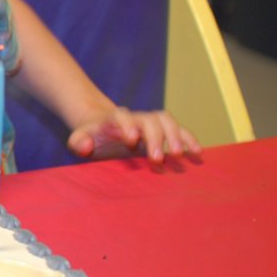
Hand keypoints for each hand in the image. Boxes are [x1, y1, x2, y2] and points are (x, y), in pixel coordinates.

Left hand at [68, 107, 201, 163]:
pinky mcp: (161, 130)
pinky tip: (197, 153)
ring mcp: (149, 122)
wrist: (100, 126)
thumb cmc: (90, 136)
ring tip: (180, 155)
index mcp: (113, 119)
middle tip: (158, 159)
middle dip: (155, 138)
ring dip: (175, 136)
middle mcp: (135, 118)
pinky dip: (189, 139)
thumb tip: (86, 146)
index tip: (131, 141)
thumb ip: (78, 142)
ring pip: (166, 120)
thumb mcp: (78, 139)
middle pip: (148, 120)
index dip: (127, 126)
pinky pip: (179, 130)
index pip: (121, 117)